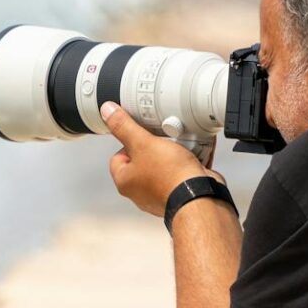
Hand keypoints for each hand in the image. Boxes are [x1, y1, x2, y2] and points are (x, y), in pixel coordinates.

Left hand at [102, 101, 221, 217]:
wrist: (200, 195)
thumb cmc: (170, 176)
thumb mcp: (143, 143)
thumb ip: (125, 127)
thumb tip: (107, 112)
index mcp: (125, 181)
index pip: (118, 156)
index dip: (131, 142)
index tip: (144, 135)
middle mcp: (140, 191)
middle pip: (144, 159)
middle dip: (157, 147)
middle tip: (165, 140)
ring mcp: (161, 193)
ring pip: (165, 166)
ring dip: (175, 154)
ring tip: (182, 147)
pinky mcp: (181, 193)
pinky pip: (183, 173)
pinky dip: (189, 164)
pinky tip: (195, 156)